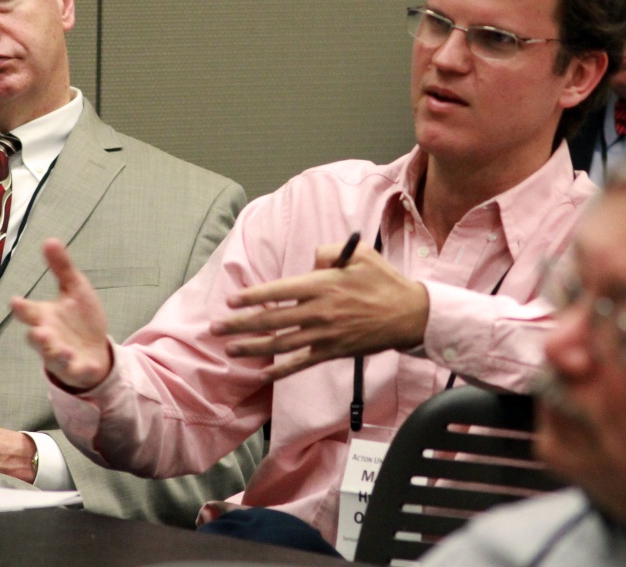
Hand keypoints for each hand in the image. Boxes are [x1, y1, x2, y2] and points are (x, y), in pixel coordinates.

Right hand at [10, 238, 113, 391]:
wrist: (95, 350)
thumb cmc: (79, 319)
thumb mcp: (74, 289)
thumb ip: (61, 268)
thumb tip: (50, 240)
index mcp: (44, 316)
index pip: (28, 311)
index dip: (21, 307)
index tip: (15, 301)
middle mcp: (49, 337)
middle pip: (37, 338)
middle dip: (37, 336)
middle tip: (39, 331)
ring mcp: (61, 355)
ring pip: (54, 357)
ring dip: (57, 353)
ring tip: (64, 350)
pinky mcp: (77, 369)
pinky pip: (76, 371)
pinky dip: (81, 369)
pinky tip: (88, 364)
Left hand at [209, 242, 429, 381]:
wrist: (409, 315)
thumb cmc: (384, 282)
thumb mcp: (359, 254)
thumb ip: (329, 252)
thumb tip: (310, 261)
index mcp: (322, 285)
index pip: (277, 291)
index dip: (252, 297)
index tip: (231, 300)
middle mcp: (318, 312)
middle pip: (271, 320)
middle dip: (239, 325)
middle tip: (215, 328)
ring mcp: (323, 335)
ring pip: (279, 344)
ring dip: (252, 347)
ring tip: (230, 348)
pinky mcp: (331, 352)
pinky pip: (300, 363)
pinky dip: (280, 369)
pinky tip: (262, 373)